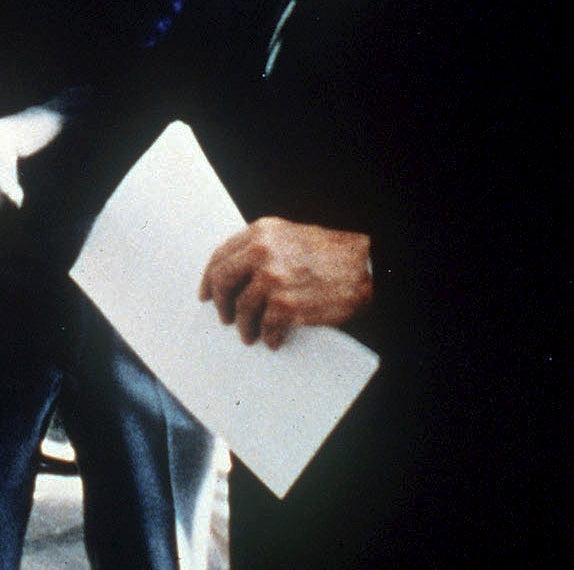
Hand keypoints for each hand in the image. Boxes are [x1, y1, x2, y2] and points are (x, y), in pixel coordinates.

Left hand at [199, 217, 371, 348]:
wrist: (366, 267)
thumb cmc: (333, 254)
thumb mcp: (291, 237)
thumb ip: (262, 248)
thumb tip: (237, 274)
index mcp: (262, 232)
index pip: (221, 255)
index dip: (210, 277)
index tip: (207, 292)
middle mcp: (262, 252)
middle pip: (222, 280)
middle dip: (220, 302)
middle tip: (224, 316)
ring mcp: (272, 278)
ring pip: (242, 309)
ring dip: (244, 326)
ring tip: (249, 335)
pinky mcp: (285, 305)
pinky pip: (265, 327)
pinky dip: (268, 337)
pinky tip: (273, 340)